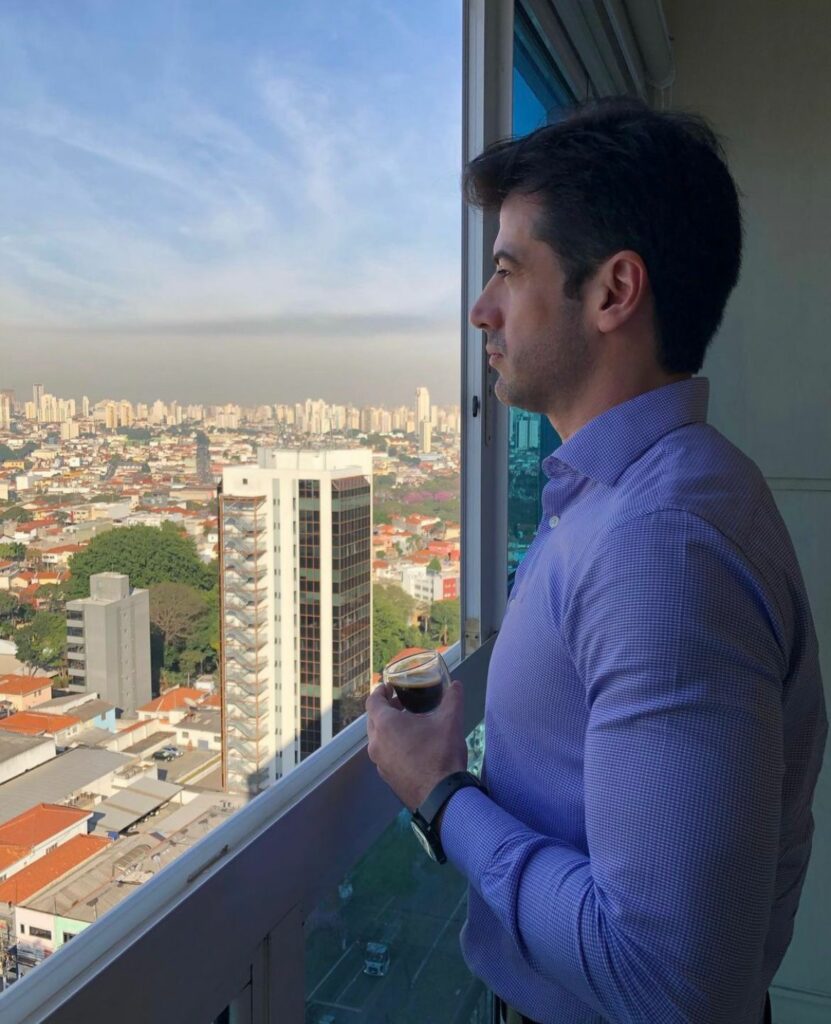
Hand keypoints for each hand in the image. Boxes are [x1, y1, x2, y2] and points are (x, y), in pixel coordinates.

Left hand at [366, 679, 466, 810]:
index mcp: (385, 725)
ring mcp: (379, 762)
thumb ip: (452, 699)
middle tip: (402, 703)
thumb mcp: (450, 721)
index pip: (373, 701)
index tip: (390, 687)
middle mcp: (376, 743)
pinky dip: (392, 745)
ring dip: (389, 728)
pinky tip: (412, 747)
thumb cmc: (441, 753)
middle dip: (386, 709)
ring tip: (410, 725)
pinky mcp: (386, 777)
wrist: (441, 796)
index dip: (380, 691)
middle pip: (373, 719)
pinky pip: (384, 754)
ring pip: (378, 738)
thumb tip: (456, 684)